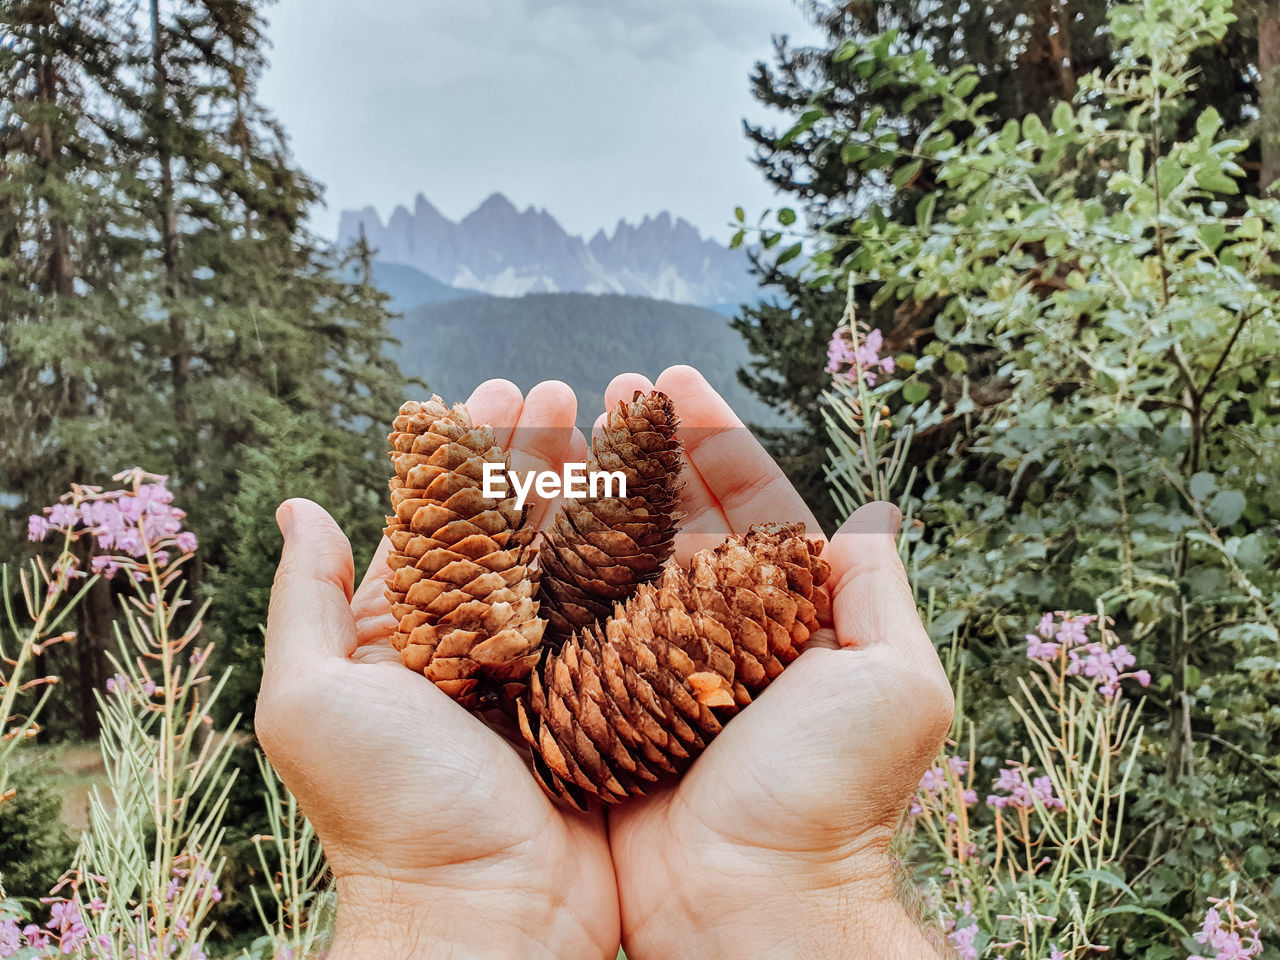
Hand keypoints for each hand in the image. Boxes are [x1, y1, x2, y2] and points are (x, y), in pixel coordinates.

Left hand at [255, 380, 618, 959]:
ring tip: (608, 419)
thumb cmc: (387, 812)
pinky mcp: (603, 695)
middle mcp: (477, 646)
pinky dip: (632, 554)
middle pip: (509, 527)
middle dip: (532, 452)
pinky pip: (617, 611)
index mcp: (408, 638)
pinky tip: (652, 500)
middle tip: (559, 388)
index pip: (439, 521)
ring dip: (586, 485)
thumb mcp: (313, 702)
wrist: (485, 915)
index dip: (465, 454)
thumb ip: (305, 601)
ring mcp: (546, 669)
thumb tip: (299, 504)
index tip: (492, 392)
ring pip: (567, 556)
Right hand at [603, 367, 952, 959]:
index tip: (672, 382)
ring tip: (556, 428)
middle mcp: (716, 631)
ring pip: (616, 558)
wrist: (753, 908)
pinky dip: (546, 568)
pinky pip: (567, 621)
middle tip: (605, 391)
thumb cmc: (831, 797)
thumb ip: (879, 593)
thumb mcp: (895, 684)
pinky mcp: (596, 703)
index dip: (712, 439)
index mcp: (785, 615)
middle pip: (674, 518)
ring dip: (589, 493)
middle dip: (642, 451)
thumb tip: (867, 518)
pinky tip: (522, 517)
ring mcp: (652, 665)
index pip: (749, 504)